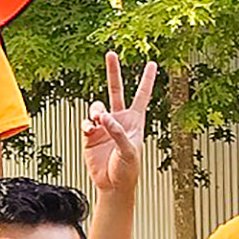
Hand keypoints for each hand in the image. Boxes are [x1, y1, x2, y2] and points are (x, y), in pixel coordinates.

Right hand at [82, 52, 155, 193]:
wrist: (112, 185)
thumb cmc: (128, 170)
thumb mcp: (129, 151)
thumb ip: (118, 133)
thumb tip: (104, 118)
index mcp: (135, 121)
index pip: (142, 96)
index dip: (147, 79)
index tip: (152, 63)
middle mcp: (119, 120)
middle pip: (116, 90)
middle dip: (113, 72)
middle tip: (110, 54)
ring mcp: (104, 126)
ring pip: (96, 107)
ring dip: (96, 111)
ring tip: (98, 121)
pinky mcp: (91, 135)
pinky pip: (86, 123)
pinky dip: (87, 125)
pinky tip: (91, 132)